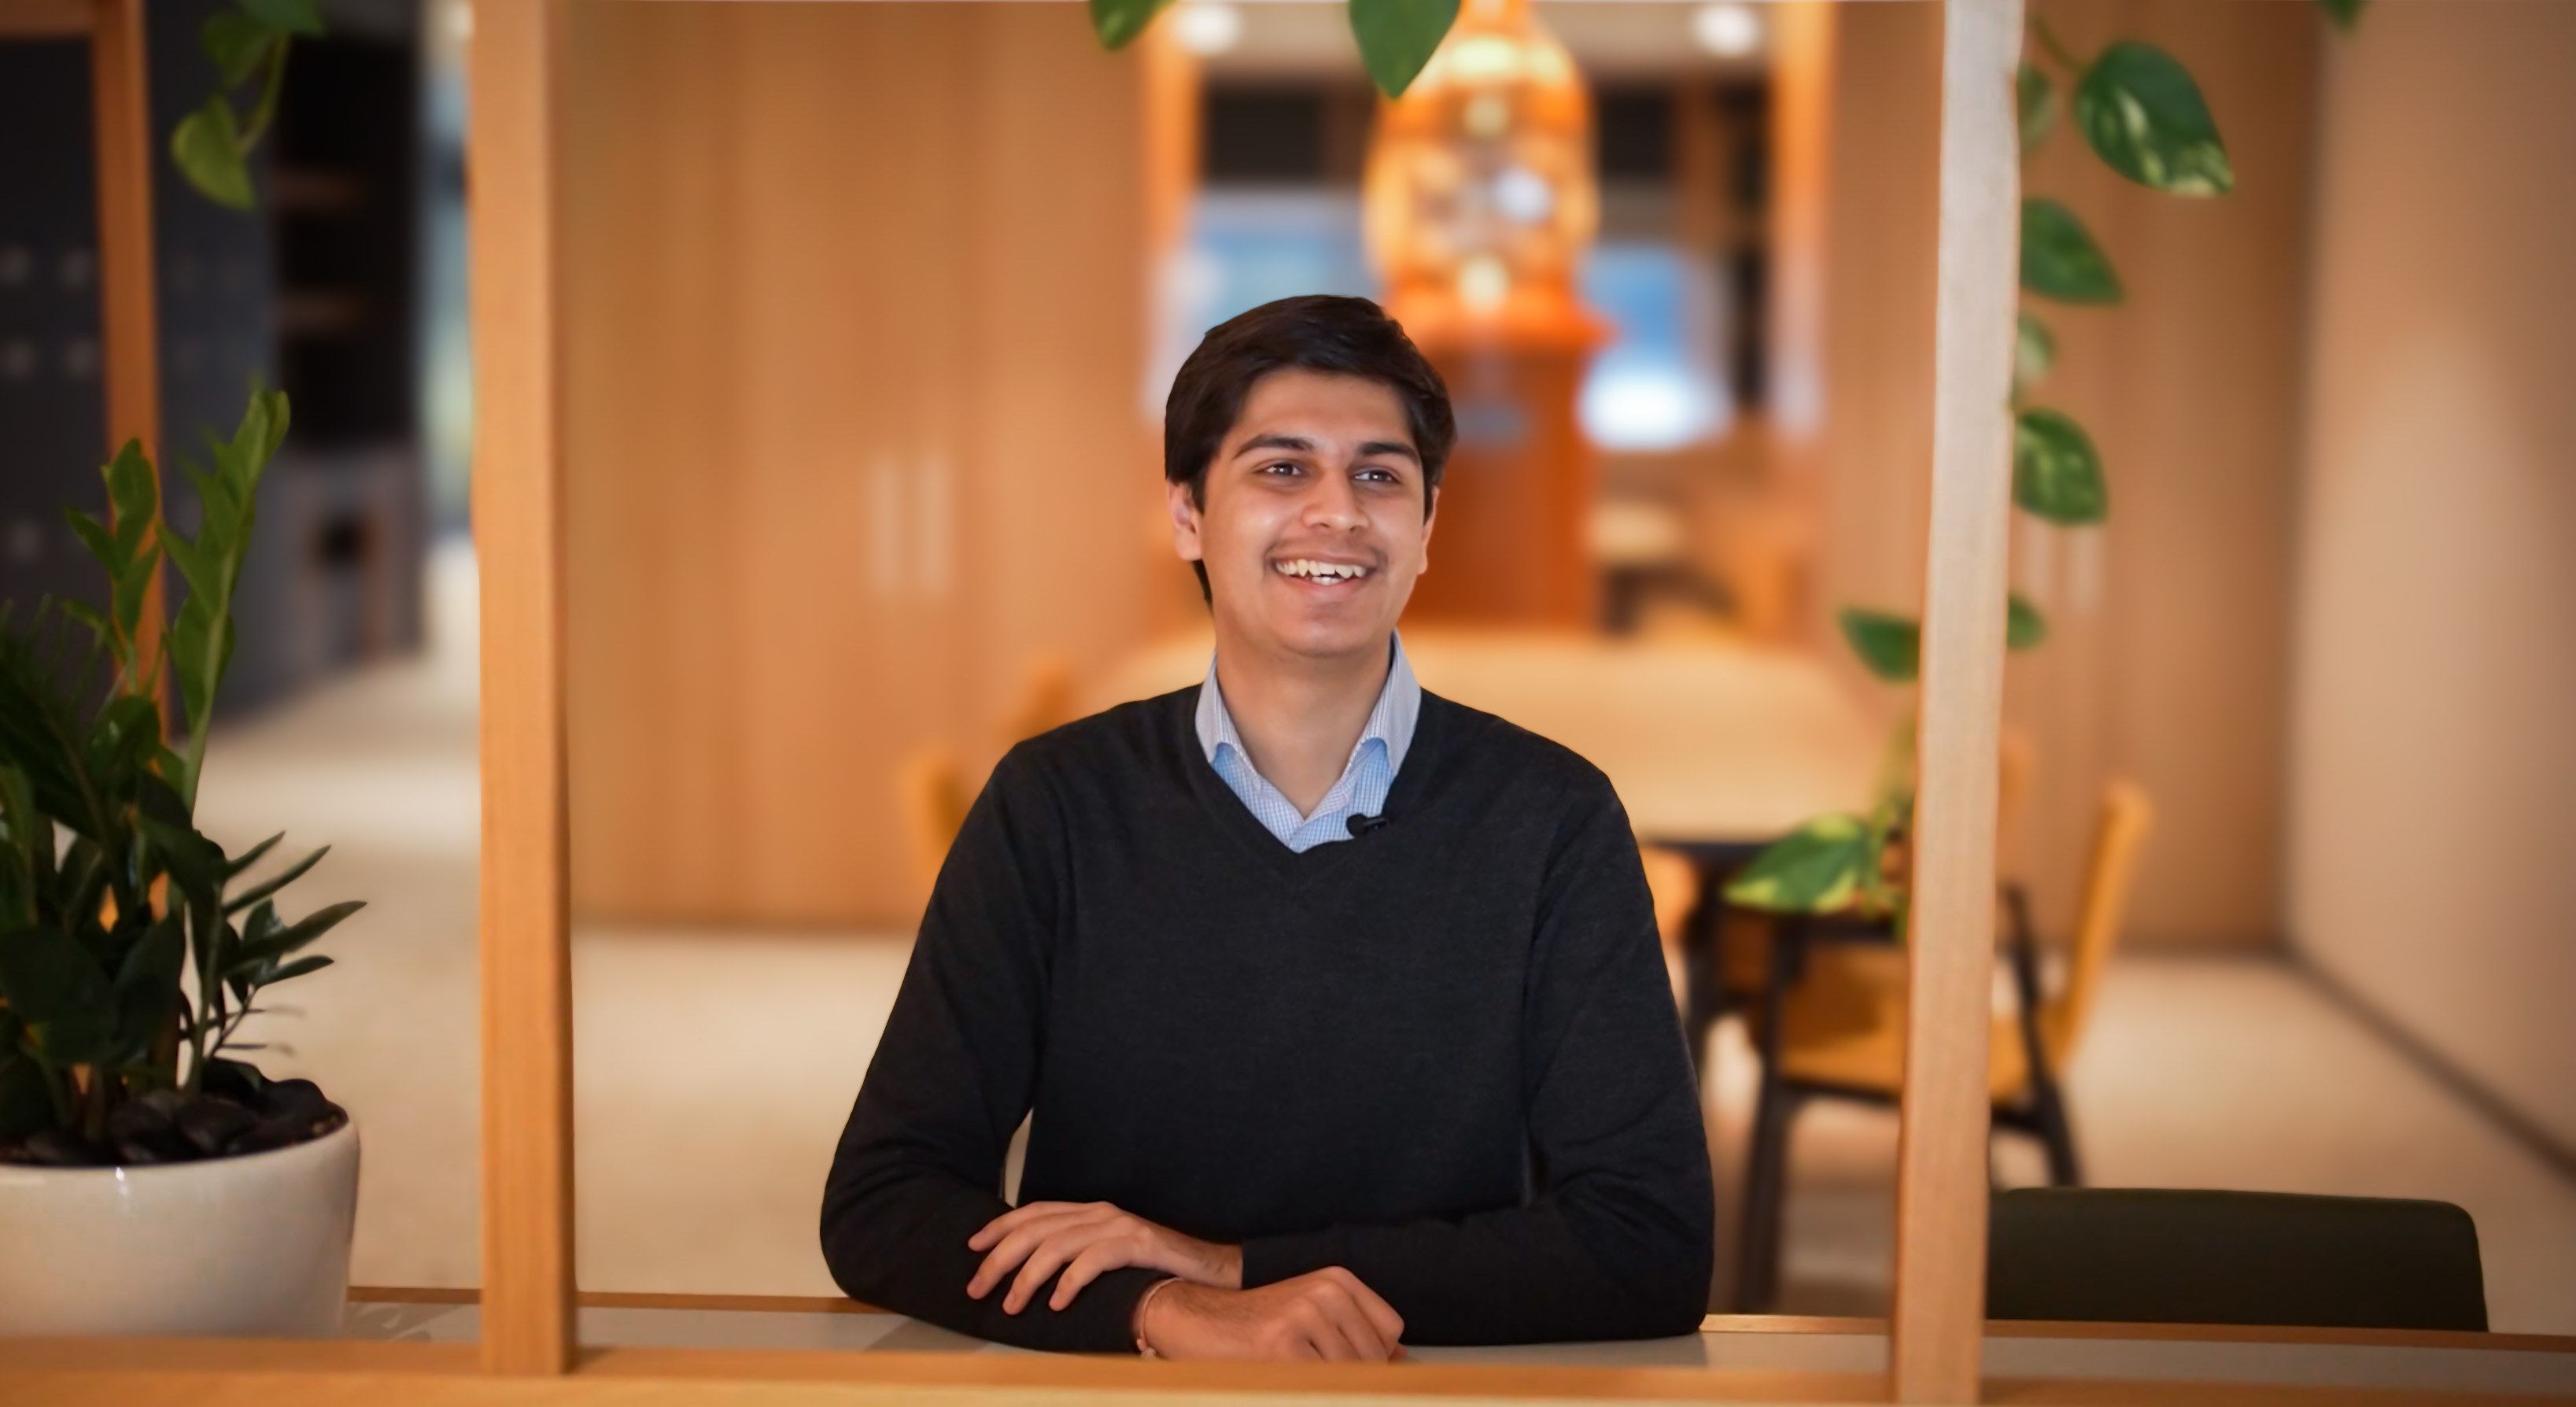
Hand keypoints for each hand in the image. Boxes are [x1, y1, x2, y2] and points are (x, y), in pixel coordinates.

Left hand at [966, 1201, 1240, 1313]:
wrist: (1205, 1271)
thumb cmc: (1151, 1271)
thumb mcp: (1107, 1256)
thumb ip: (1076, 1256)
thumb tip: (1031, 1275)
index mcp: (1090, 1212)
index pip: (1034, 1212)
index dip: (1000, 1227)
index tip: (973, 1247)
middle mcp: (1100, 1212)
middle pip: (1036, 1230)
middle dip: (1000, 1259)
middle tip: (978, 1288)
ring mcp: (1119, 1226)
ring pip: (1057, 1245)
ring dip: (1027, 1278)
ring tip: (1011, 1305)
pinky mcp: (1137, 1244)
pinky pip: (1092, 1261)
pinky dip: (1068, 1283)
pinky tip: (1056, 1304)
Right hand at [1139, 1269, 1405, 1360]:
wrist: (1194, 1320)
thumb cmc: (1255, 1325)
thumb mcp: (1312, 1314)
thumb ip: (1356, 1336)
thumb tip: (1402, 1364)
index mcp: (1337, 1280)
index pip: (1390, 1334)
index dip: (1375, 1361)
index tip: (1353, 1371)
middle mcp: (1325, 1291)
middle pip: (1374, 1359)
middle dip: (1353, 1379)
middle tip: (1309, 1370)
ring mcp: (1304, 1316)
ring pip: (1351, 1376)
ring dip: (1328, 1385)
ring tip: (1294, 1374)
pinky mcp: (1282, 1346)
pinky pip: (1322, 1386)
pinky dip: (1308, 1389)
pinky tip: (1284, 1379)